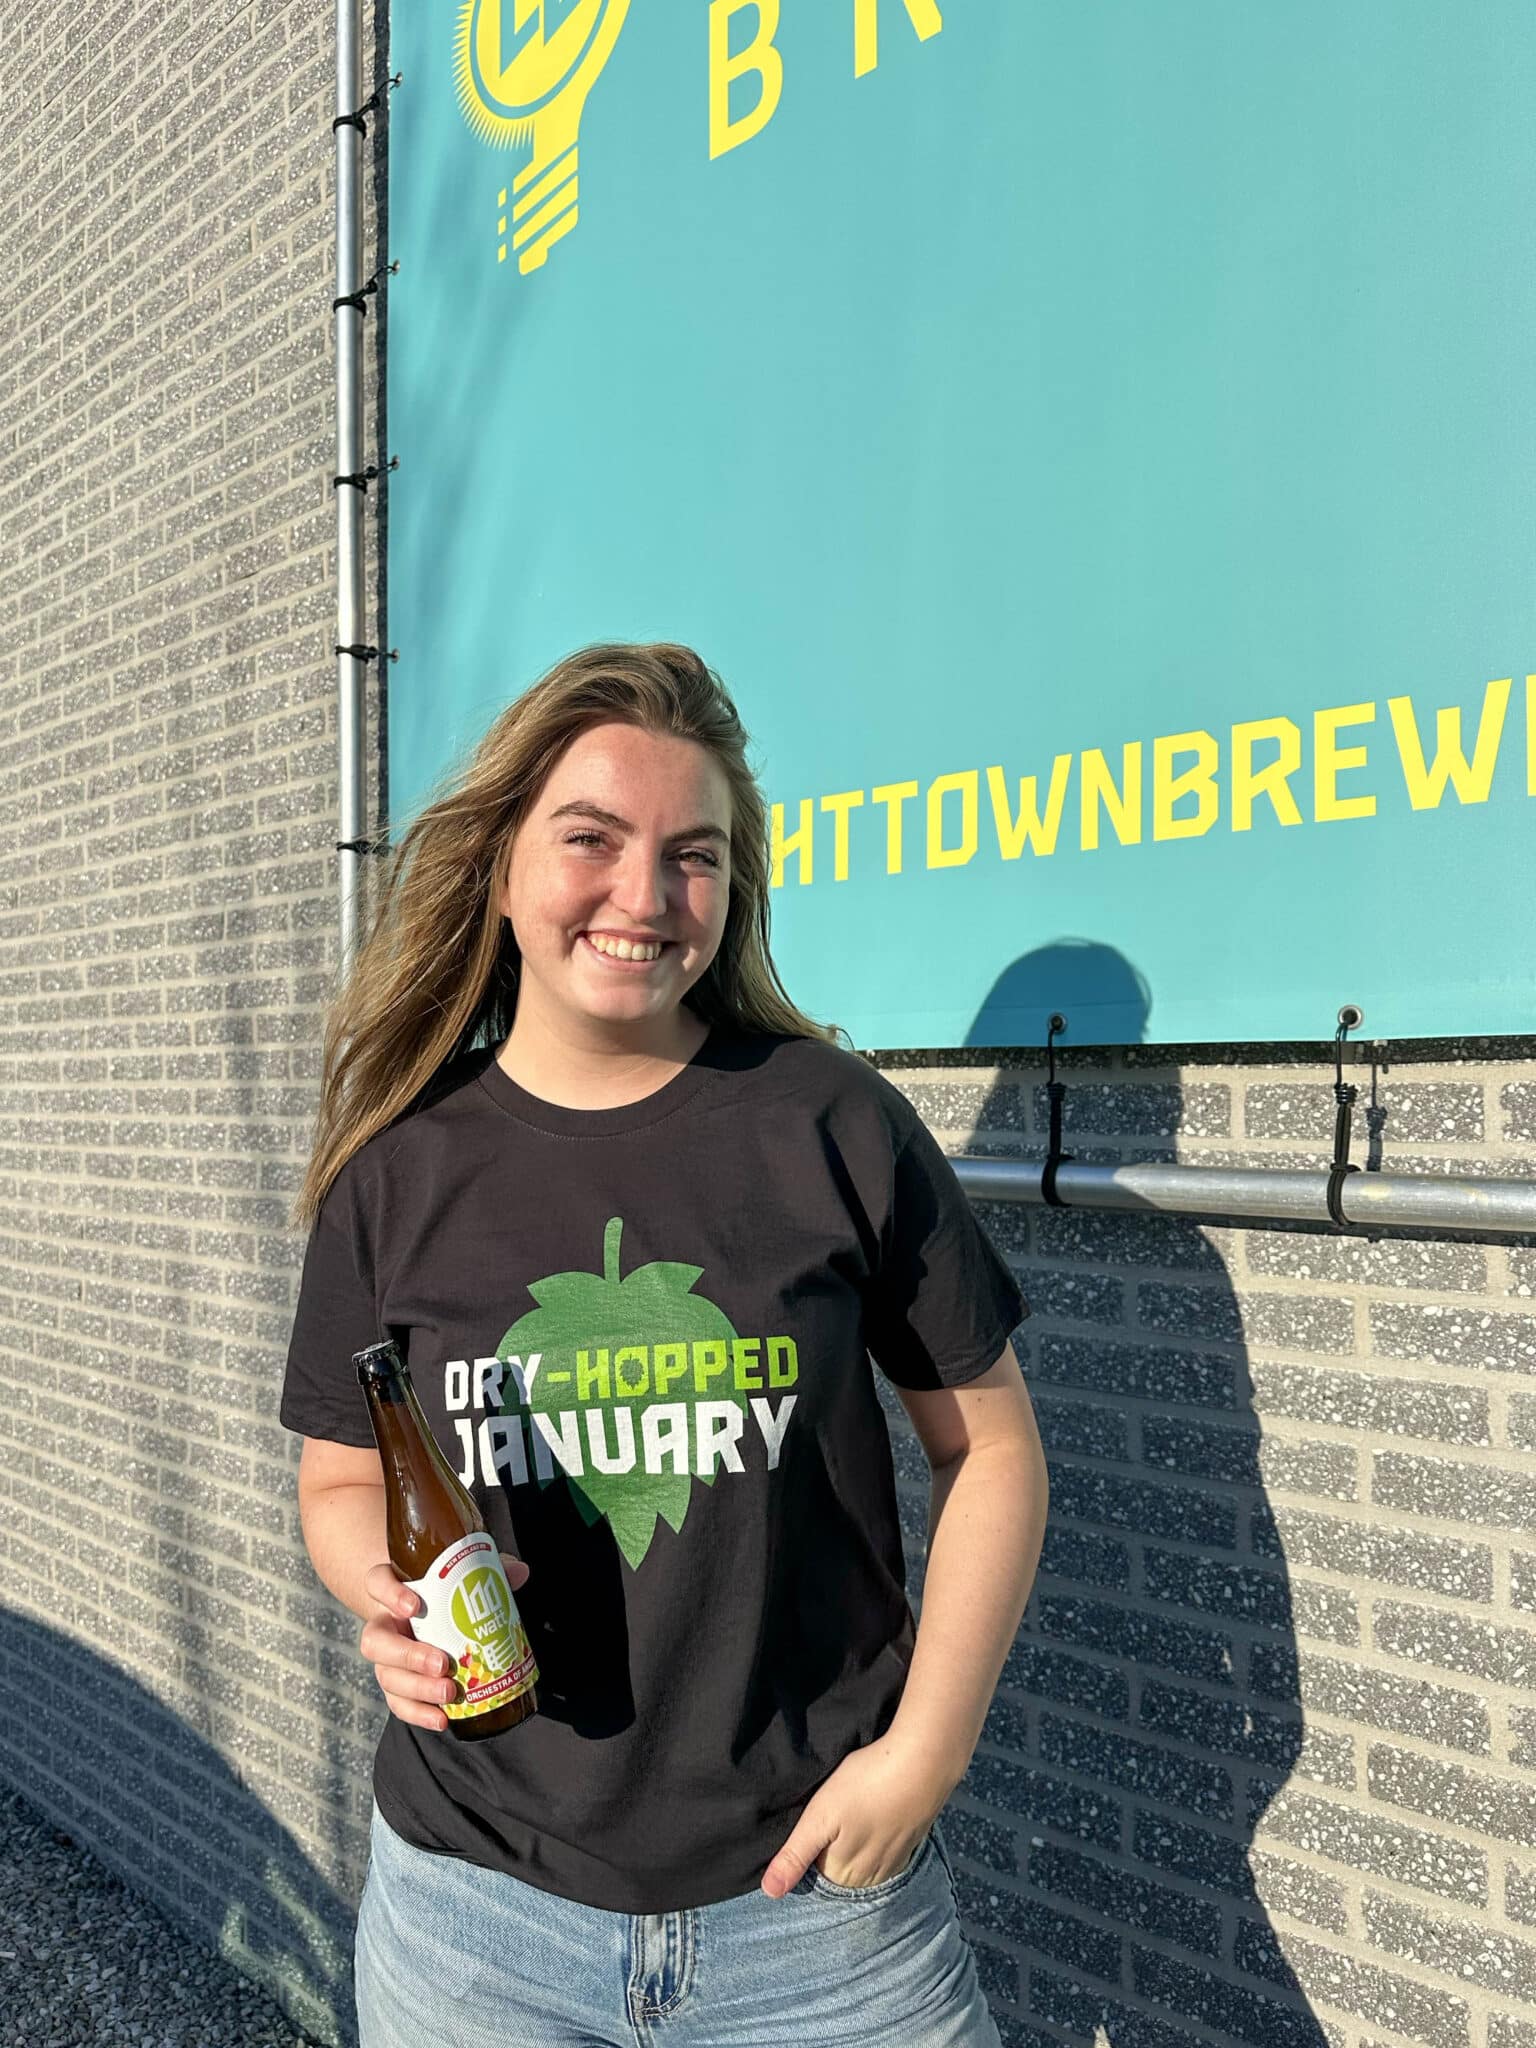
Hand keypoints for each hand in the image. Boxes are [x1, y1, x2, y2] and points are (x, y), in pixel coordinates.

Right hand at [358, 1552, 530, 1731]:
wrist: (425, 1613)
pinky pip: (398, 1703)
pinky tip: (441, 1719)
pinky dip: (418, 1714)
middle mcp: (383, 1624)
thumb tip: (521, 1572)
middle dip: (408, 1656)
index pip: (376, 1583)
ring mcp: (387, 1659)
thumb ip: (488, 1570)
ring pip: (387, 1676)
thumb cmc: (445, 1590)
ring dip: (418, 1689)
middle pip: (376, 1642)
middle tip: (441, 1663)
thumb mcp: (463, 1574)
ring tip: (448, 1693)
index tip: (414, 1605)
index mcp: (393, 1589)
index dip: (389, 1594)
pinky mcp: (396, 1685)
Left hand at [759, 1732, 952, 1897]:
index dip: (807, 1848)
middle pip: (838, 1871)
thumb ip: (795, 1855)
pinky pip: (883, 1853)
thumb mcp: (820, 1817)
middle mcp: (870, 1878)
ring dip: (854, 1846)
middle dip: (830, 1851)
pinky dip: (875, 1839)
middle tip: (830, 1813)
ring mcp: (894, 1862)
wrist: (923, 1764)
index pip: (813, 1874)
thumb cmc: (865, 1786)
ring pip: (862, 1863)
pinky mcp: (910, 1844)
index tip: (809, 1822)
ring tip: (850, 1813)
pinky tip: (874, 1816)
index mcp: (844, 1874)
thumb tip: (769, 1893)